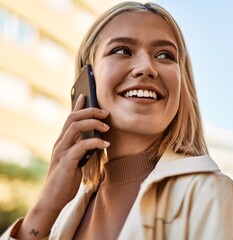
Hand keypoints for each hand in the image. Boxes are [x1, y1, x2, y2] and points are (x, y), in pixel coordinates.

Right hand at [15, 94, 109, 238]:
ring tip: (107, 127)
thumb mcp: (75, 160)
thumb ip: (82, 148)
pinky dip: (95, 142)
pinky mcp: (66, 162)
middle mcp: (60, 143)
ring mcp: (61, 151)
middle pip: (73, 118)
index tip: (86, 94)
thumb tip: (96, 139)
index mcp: (62, 141)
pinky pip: (81, 146)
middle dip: (90, 111)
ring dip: (93, 124)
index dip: (78, 105)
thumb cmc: (66, 179)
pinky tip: (105, 144)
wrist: (53, 198)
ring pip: (75, 127)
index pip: (69, 118)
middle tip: (106, 113)